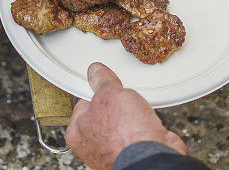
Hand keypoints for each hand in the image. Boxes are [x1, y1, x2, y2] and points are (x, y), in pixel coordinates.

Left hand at [66, 62, 186, 169]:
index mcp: (77, 132)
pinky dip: (143, 125)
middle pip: (103, 112)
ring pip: (121, 122)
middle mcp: (92, 146)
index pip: (83, 102)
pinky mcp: (131, 153)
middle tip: (123, 99)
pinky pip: (136, 132)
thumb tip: (96, 72)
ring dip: (131, 114)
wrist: (152, 156)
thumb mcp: (110, 94)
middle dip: (115, 103)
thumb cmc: (125, 135)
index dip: (96, 90)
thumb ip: (102, 81)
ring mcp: (111, 151)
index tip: (104, 83)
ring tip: (136, 111)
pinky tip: (145, 122)